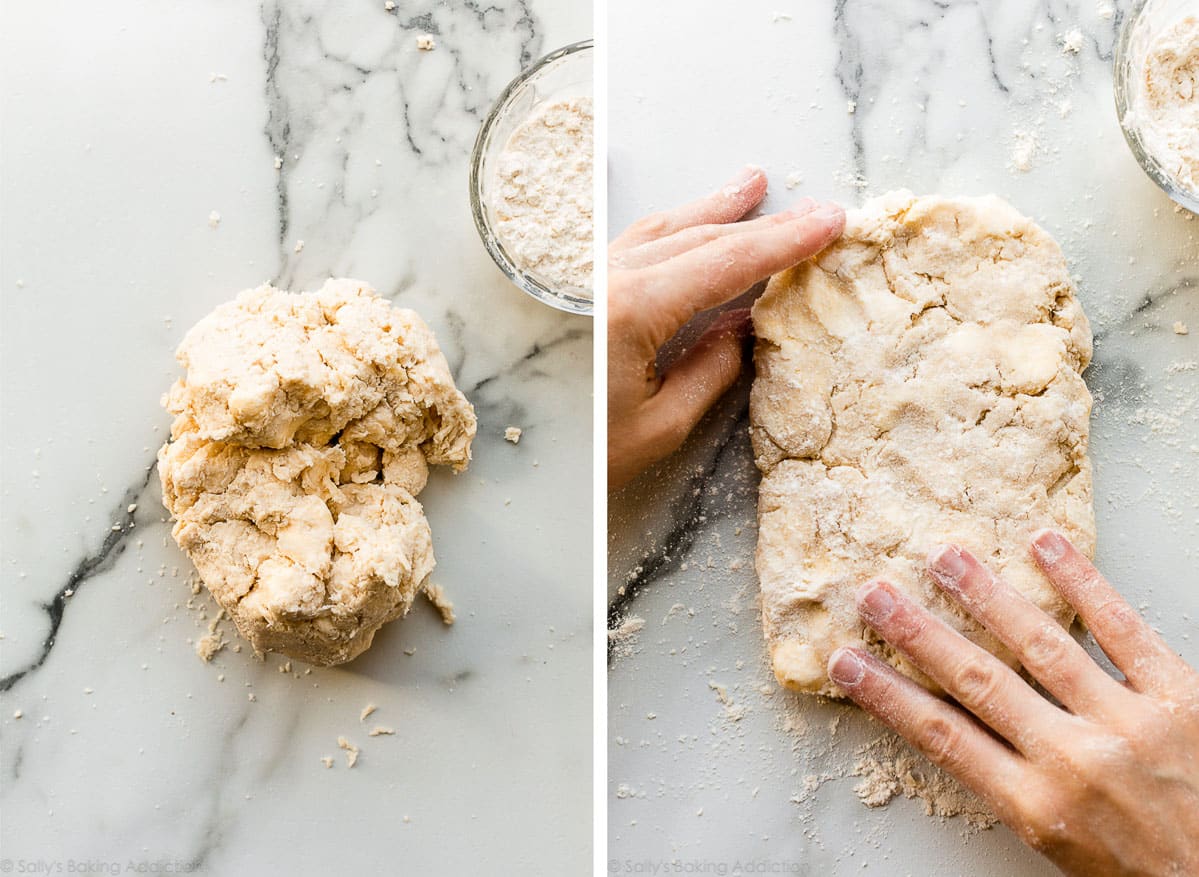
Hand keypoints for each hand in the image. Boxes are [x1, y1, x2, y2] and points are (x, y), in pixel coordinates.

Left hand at [607, 165, 844, 488]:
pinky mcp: (578, 292)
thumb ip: (709, 371)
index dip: (782, 242)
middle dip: (760, 223)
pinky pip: (633, 245)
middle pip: (698, 238)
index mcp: (630, 310)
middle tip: (811, 208)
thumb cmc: (585, 455)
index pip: (725, 263)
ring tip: (751, 187)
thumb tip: (741, 331)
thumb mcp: (659, 426)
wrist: (520, 463)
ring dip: (712, 210)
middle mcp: (606, 281)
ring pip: (662, 230)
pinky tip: (689, 220)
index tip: (825, 222)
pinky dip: (671, 229)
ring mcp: (587, 281)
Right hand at [827, 531, 1198, 875]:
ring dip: (986, 594)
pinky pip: (1124, 629)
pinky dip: (1083, 583)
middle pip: (976, 681)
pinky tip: (1046, 546)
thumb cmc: (1147, 874)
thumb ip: (1019, 790)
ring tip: (945, 556)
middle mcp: (1075, 760)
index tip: (846, 663)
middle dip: (918, 633)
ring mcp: (1129, 722)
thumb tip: (966, 733)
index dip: (886, 695)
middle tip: (876, 594)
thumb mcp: (1062, 850)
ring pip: (1041, 644)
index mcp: (1038, 806)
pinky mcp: (1181, 696)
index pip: (941, 737)